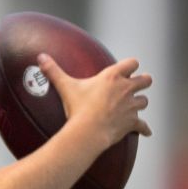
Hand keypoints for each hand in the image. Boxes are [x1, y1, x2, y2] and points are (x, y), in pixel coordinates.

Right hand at [36, 54, 152, 148]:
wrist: (88, 131)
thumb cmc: (77, 107)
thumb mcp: (65, 86)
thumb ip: (53, 70)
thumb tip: (40, 57)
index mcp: (113, 77)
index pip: (132, 63)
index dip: (131, 65)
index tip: (129, 68)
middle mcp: (126, 89)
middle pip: (145, 80)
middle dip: (143, 81)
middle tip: (140, 83)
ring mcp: (131, 106)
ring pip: (144, 101)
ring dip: (140, 103)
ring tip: (135, 105)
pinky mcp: (132, 122)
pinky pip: (143, 125)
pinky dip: (144, 128)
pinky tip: (146, 131)